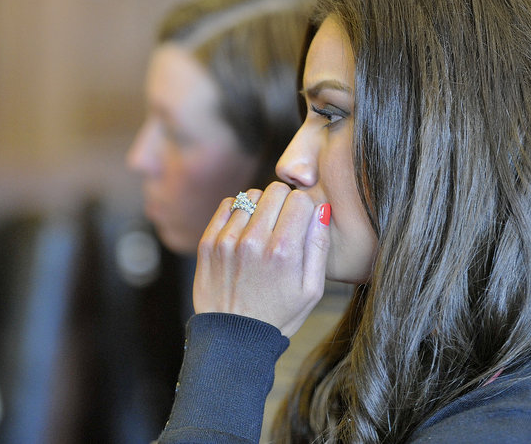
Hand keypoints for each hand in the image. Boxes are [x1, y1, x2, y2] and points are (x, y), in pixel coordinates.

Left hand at [193, 181, 330, 336]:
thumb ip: (319, 246)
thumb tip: (322, 209)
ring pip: (250, 196)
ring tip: (262, 232)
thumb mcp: (312, 290)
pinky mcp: (208, 243)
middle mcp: (254, 241)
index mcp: (284, 252)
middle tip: (283, 225)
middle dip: (284, 202)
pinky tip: (244, 232)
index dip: (305, 208)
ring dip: (260, 208)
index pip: (300, 199)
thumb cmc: (278, 315)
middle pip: (275, 190)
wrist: (233, 340)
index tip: (301, 222)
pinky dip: (238, 212)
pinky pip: (227, 206)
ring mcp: (228, 240)